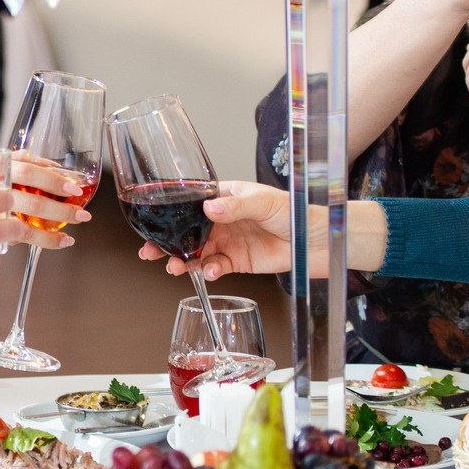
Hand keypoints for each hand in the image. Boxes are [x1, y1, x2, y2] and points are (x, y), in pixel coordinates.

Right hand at [9, 154, 89, 248]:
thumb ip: (23, 160)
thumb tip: (56, 167)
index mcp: (0, 168)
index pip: (30, 173)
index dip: (54, 181)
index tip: (75, 189)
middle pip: (33, 204)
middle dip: (61, 212)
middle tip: (81, 215)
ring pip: (22, 228)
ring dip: (49, 235)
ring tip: (68, 237)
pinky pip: (14, 240)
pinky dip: (38, 242)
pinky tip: (53, 242)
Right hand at [131, 184, 389, 278]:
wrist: (318, 241)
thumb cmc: (297, 212)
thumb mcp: (265, 202)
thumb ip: (236, 206)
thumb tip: (210, 206)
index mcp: (226, 197)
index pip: (191, 201)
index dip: (170, 211)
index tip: (152, 219)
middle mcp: (222, 219)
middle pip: (186, 230)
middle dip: (167, 242)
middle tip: (150, 251)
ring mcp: (228, 240)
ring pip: (196, 251)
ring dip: (183, 261)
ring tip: (174, 268)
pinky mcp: (237, 261)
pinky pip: (215, 267)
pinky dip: (209, 271)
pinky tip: (209, 271)